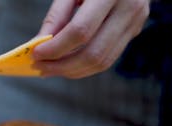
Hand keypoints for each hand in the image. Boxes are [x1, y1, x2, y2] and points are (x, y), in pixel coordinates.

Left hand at [33, 0, 149, 78]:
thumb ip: (56, 16)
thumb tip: (38, 45)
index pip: (80, 31)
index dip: (56, 47)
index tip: (35, 55)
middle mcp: (129, 9)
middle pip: (93, 53)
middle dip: (62, 66)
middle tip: (39, 67)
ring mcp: (136, 22)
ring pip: (102, 62)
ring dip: (72, 71)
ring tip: (49, 69)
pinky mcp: (135, 31)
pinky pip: (108, 58)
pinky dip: (84, 67)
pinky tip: (66, 65)